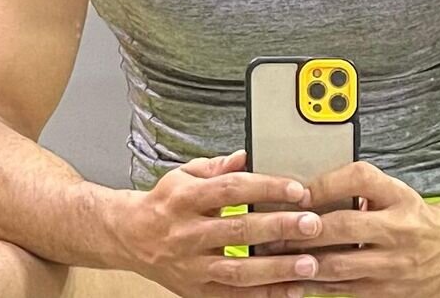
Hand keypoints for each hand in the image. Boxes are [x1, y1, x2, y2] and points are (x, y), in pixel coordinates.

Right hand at [113, 149, 327, 297]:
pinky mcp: (196, 290)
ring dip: (276, 268)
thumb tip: (248, 156)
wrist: (127, 236)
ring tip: (308, 262)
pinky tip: (291, 289)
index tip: (298, 189)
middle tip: (312, 223)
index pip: (232, 190)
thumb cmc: (163, 204)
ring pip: (238, 270)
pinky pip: (233, 295)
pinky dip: (264, 295)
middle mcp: (186, 233)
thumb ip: (218, 167)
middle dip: (279, 227)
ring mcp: (191, 265)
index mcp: (185, 199)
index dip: (267, 188)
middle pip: (238, 230)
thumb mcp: (184, 176)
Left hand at [278, 161, 439, 297]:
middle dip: (304, 229)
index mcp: (399, 196)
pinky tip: (296, 278)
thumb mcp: (394, 192)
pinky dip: (316, 283)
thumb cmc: (414, 217)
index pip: (360, 179)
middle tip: (273, 229)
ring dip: (302, 261)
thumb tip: (307, 190)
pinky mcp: (388, 290)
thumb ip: (358, 188)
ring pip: (339, 264)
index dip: (324, 185)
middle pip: (344, 225)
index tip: (297, 191)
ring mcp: (395, 263)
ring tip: (276, 257)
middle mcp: (400, 228)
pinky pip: (344, 289)